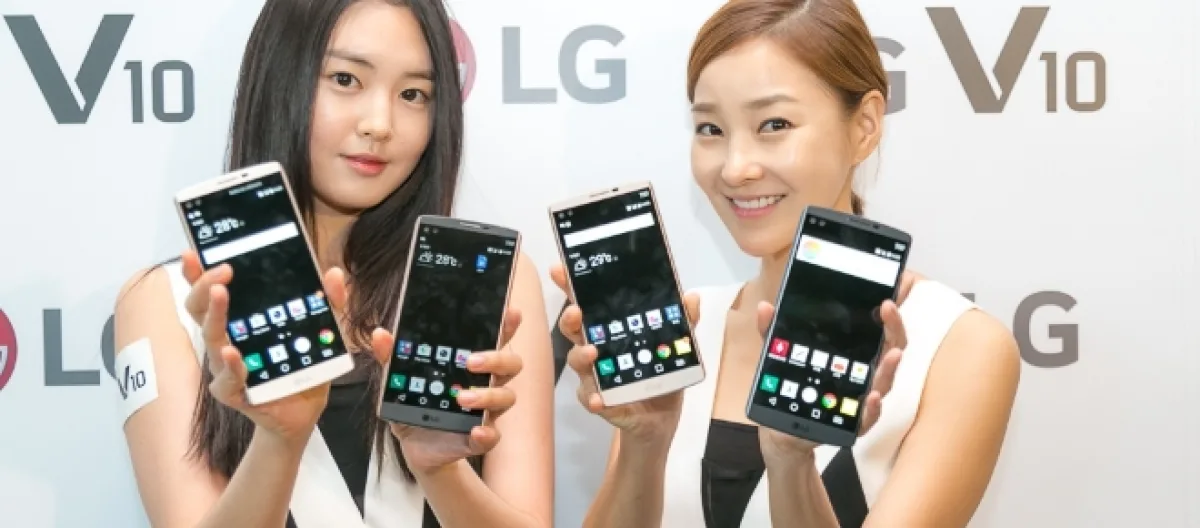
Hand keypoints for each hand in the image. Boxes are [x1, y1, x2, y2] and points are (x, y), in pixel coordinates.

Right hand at [182, 250, 347, 443]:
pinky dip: (229, 365)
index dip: (197, 272)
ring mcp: (225, 366)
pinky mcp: (234, 392)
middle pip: (200, 309)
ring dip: (215, 315)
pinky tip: (232, 353)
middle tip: (222, 270)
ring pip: (210, 338)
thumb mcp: (323, 329)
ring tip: (220, 294)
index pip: (211, 291)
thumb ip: (329, 301)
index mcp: (239, 320)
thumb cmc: (303, 365)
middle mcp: (226, 339)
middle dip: (205, 285)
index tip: (193, 252)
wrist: (304, 409)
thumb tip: (333, 273)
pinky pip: (226, 379)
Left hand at [367, 308, 524, 472]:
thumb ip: (392, 357)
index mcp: (472, 363)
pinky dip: (487, 433)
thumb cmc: (416, 404)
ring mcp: (485, 411)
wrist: (412, 445)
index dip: (507, 325)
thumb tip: (380, 334)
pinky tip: (476, 431)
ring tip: (462, 397)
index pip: (496, 339)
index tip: (511, 312)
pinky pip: (493, 435)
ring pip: (506, 397)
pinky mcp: (478, 438)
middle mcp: (486, 383)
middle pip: (510, 365)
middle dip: (496, 359)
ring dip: (487, 395)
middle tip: (471, 361)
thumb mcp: (400, 379)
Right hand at [550, 263, 699, 443]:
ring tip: (593, 353)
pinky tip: (600, 400)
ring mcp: (594, 376)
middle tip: (576, 312)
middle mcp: (596, 350)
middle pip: (574, 330)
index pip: (587, 304)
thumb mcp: (676, 346)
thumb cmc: (660, 374)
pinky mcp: (600, 401)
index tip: (560, 271)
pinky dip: (593, 399)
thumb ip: (684, 322)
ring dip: (581, 356)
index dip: (571, 287)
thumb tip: (692, 297)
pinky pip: (590, 399)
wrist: (661, 416)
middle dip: (570, 319)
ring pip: (578, 362)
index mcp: (609, 331)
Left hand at [756, 298, 906, 458]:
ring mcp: (861, 398)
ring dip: (889, 367)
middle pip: (890, 348)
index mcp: (854, 353)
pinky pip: (868, 417)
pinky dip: (872, 408)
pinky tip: (871, 398)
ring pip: (884, 382)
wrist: (781, 428)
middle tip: (888, 308)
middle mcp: (865, 373)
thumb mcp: (779, 355)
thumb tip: (764, 307)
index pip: (879, 327)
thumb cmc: (792, 386)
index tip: (896, 287)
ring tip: (892, 353)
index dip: (889, 310)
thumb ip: (773, 332)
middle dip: (893, 328)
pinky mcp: (853, 424)